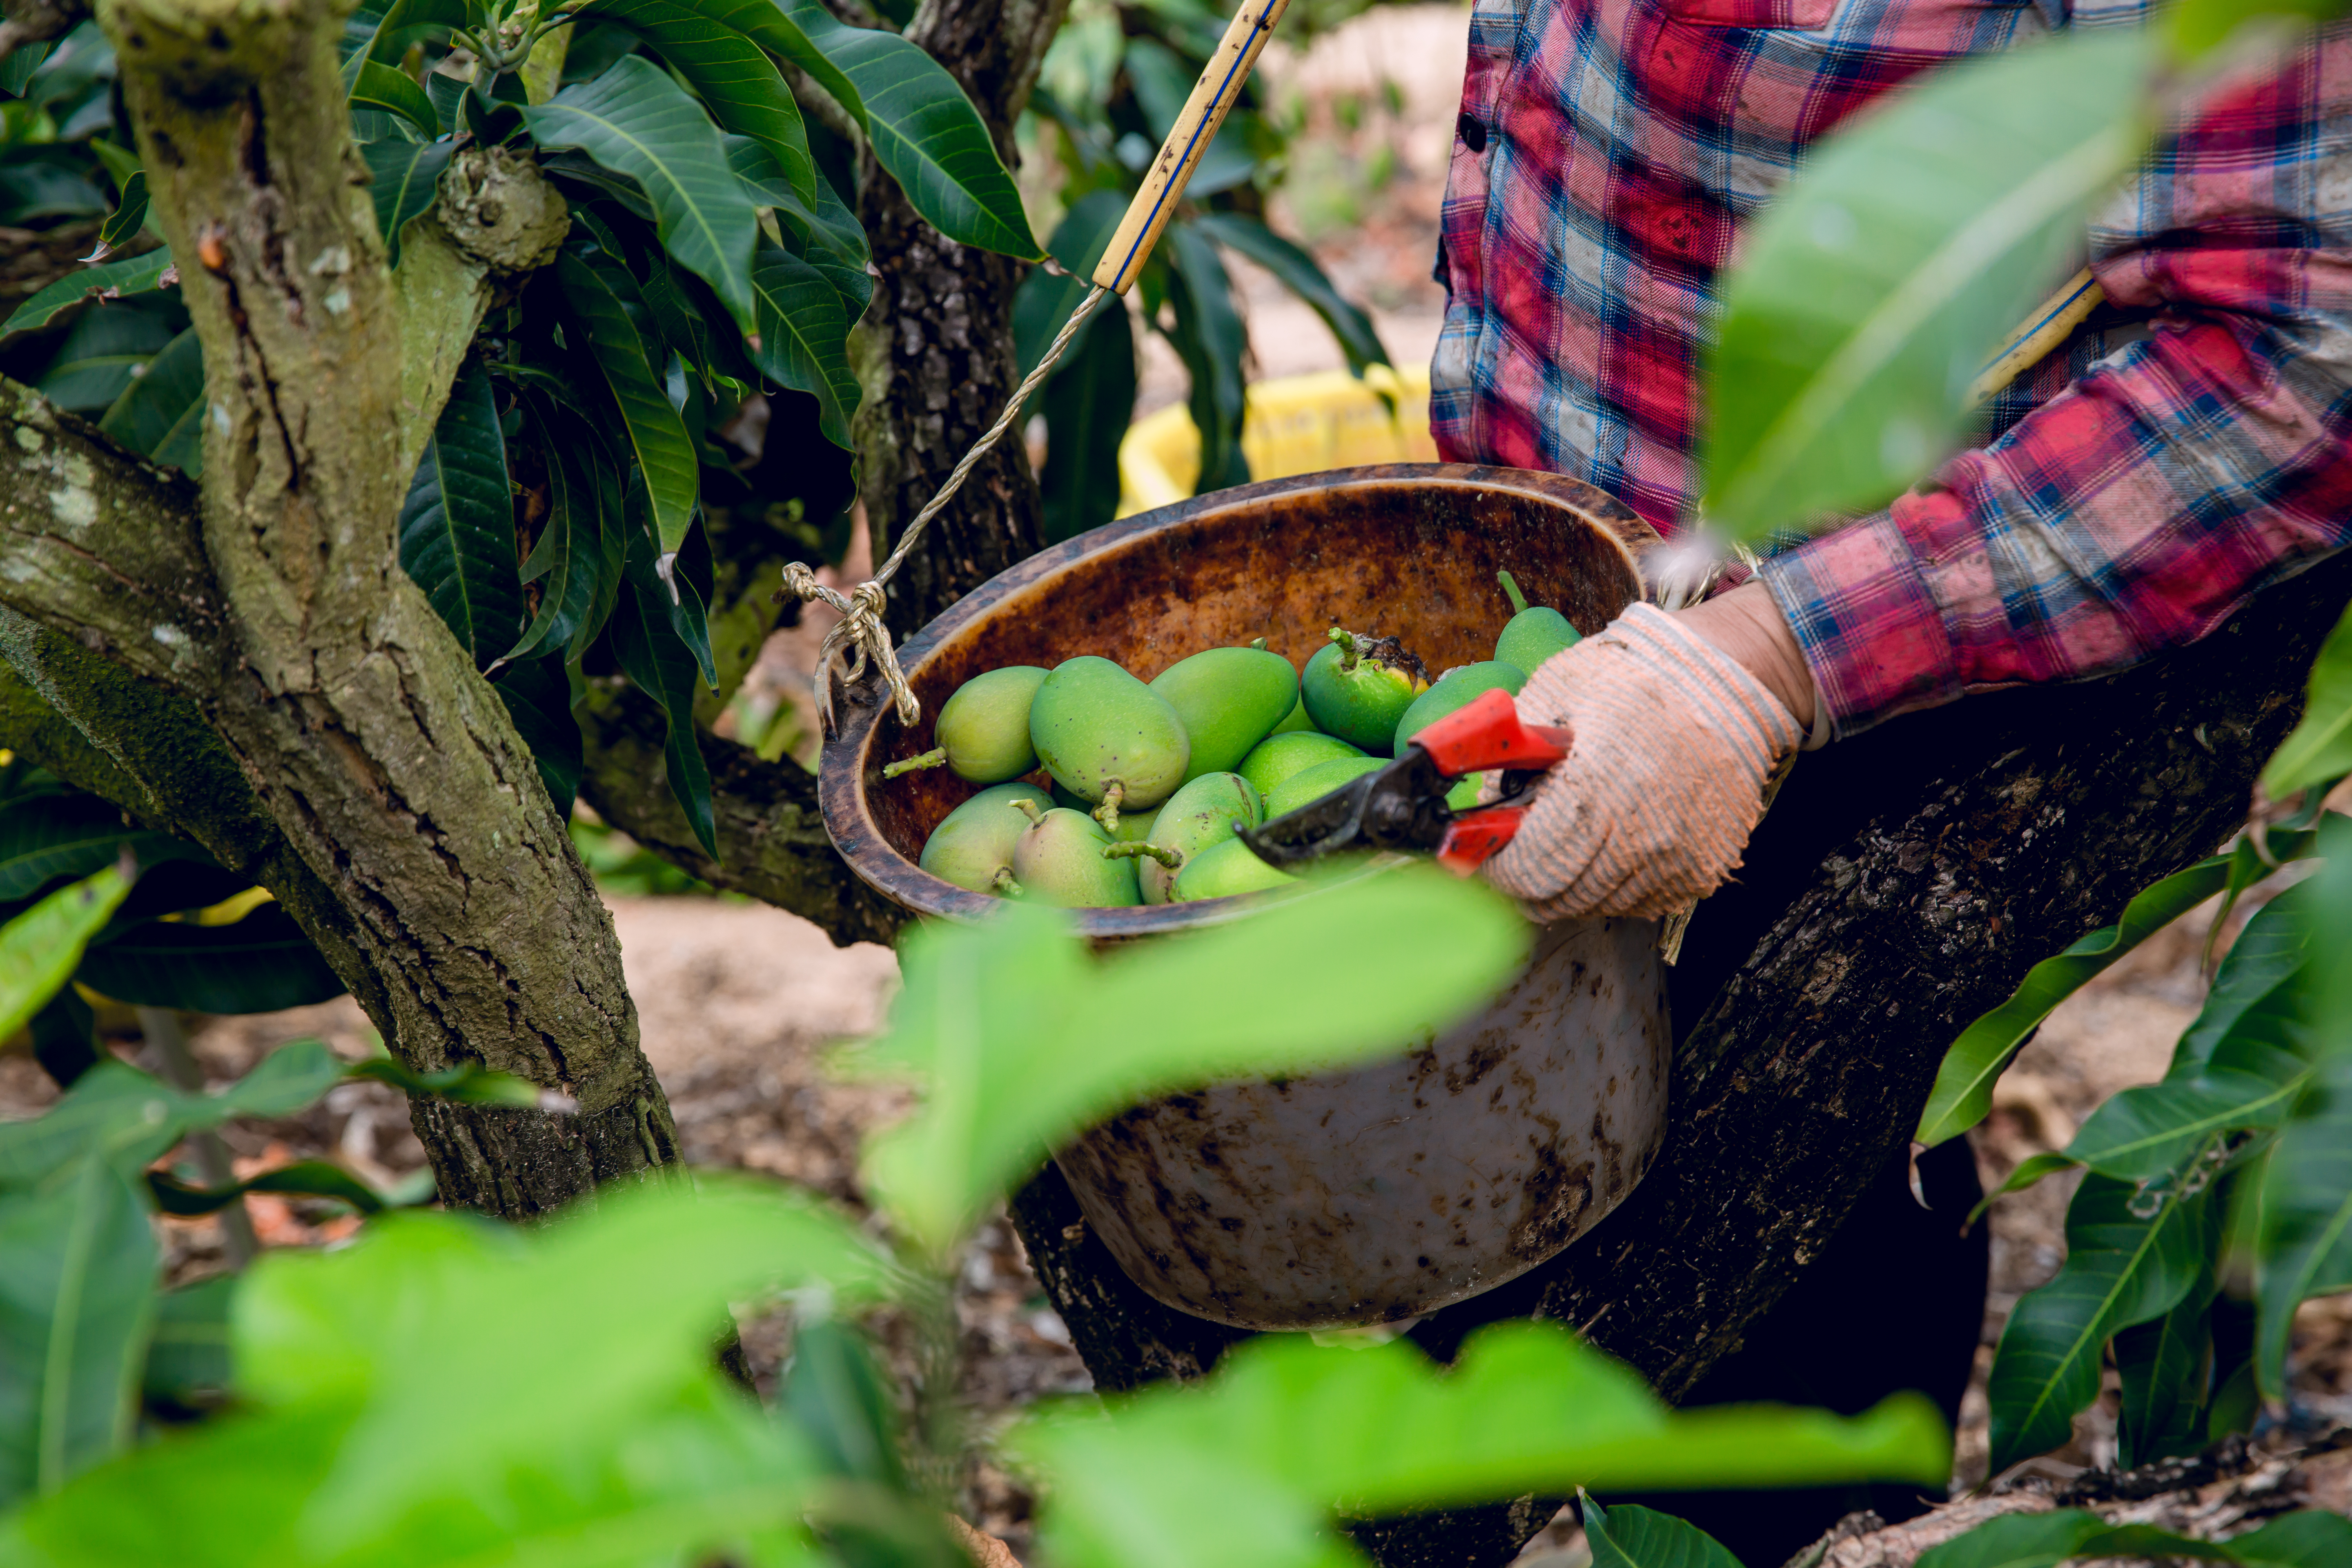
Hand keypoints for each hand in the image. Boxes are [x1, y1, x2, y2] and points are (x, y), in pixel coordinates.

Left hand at [1482, 588, 1809, 921]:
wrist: (1728, 680)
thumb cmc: (1636, 678)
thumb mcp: (1555, 691)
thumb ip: (1509, 753)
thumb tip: (1482, 806)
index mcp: (1596, 793)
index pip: (1527, 867)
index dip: (1497, 866)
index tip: (1486, 854)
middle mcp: (1640, 839)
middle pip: (1557, 898)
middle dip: (1525, 880)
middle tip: (1515, 856)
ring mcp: (1677, 861)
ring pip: (1597, 904)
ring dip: (1569, 884)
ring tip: (1564, 844)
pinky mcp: (1703, 869)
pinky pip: (1640, 901)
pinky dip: (1614, 883)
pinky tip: (1608, 845)